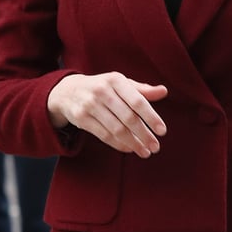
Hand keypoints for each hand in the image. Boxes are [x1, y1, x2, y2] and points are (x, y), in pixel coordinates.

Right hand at [47, 72, 167, 158]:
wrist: (67, 91)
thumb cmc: (102, 87)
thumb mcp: (120, 83)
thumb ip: (142, 90)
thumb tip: (164, 91)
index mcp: (115, 80)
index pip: (137, 101)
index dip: (151, 117)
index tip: (162, 131)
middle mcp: (102, 91)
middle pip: (128, 118)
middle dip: (144, 134)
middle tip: (155, 146)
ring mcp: (90, 105)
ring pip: (116, 129)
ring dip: (133, 143)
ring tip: (145, 151)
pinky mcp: (81, 118)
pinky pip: (104, 135)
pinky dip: (119, 144)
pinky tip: (130, 149)